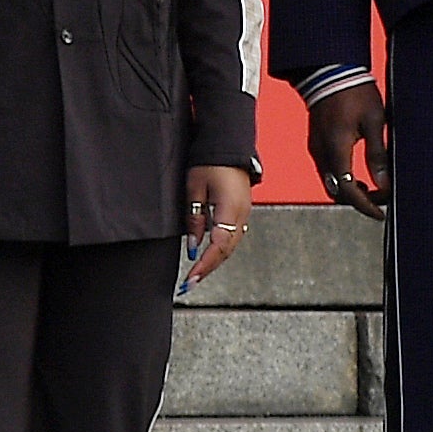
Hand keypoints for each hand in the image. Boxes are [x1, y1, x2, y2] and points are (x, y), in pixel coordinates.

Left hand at [180, 162, 255, 289]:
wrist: (228, 148)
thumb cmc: (209, 164)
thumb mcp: (195, 188)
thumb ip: (194, 218)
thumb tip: (193, 246)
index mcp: (231, 211)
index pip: (218, 247)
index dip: (204, 265)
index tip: (191, 278)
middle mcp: (241, 217)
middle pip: (225, 251)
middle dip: (208, 269)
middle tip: (189, 284)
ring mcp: (244, 215)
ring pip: (229, 246)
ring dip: (213, 262)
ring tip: (195, 275)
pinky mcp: (241, 213)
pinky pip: (231, 237)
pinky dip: (218, 250)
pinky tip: (206, 256)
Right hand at [311, 80, 392, 217]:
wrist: (329, 71)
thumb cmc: (354, 93)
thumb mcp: (375, 123)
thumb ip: (378, 156)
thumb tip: (384, 184)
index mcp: (336, 148)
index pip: (347, 190)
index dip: (365, 205)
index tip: (380, 212)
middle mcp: (321, 152)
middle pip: (335, 191)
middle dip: (357, 200)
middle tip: (380, 198)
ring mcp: (315, 147)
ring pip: (330, 182)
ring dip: (349, 190)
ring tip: (372, 187)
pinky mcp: (315, 142)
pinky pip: (326, 170)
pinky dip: (342, 178)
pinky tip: (357, 174)